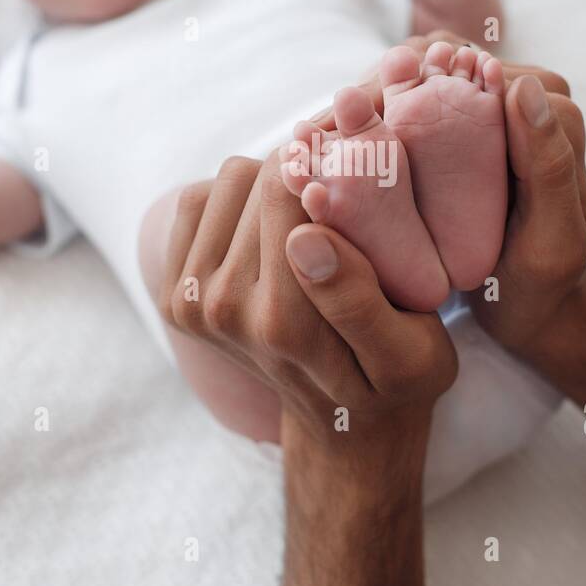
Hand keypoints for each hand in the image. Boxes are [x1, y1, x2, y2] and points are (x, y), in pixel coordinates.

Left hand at [159, 152, 457, 486]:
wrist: (343, 424)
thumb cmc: (395, 382)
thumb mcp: (411, 353)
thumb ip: (359, 299)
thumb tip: (303, 236)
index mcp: (281, 321)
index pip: (288, 185)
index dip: (329, 161)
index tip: (361, 169)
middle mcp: (222, 311)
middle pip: (257, 177)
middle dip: (305, 170)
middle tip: (344, 191)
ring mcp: (190, 303)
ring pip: (228, 180)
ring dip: (273, 183)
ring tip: (314, 213)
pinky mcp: (174, 294)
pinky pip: (199, 201)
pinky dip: (240, 200)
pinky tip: (276, 227)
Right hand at [304, 27, 585, 356]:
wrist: (534, 308)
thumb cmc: (547, 281)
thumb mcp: (557, 233)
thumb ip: (548, 163)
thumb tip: (520, 87)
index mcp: (548, 100)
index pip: (463, 68)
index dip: (398, 86)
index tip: (342, 116)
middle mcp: (512, 93)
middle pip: (424, 73)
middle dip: (363, 100)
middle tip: (306, 135)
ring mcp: (475, 111)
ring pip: (399, 93)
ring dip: (346, 119)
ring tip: (296, 149)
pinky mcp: (445, 135)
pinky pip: (392, 123)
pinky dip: (351, 141)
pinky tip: (306, 163)